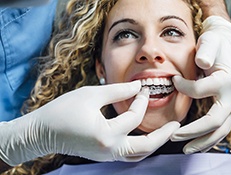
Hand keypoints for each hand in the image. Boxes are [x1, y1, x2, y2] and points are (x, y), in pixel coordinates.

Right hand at [0, 81, 179, 165]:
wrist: (42, 132)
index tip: (143, 87)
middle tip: (176, 125)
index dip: (140, 100)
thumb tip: (137, 86)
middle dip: (163, 136)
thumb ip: (117, 91)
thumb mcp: (91, 94)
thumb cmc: (62, 111)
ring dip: (153, 143)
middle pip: (145, 147)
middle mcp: (109, 150)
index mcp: (106, 134)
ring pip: (138, 155)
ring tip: (165, 132)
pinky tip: (144, 135)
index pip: (133, 116)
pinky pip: (128, 154)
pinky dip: (140, 146)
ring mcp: (106, 156)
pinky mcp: (103, 155)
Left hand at [170, 16, 230, 153]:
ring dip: (202, 142)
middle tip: (173, 136)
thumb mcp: (210, 42)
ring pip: (220, 130)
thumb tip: (203, 63)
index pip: (200, 91)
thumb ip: (207, 51)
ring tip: (186, 149)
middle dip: (193, 132)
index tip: (172, 81)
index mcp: (227, 80)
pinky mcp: (226, 107)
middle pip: (214, 122)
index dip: (183, 88)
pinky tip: (196, 143)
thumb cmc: (214, 44)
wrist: (225, 45)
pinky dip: (208, 137)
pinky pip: (219, 127)